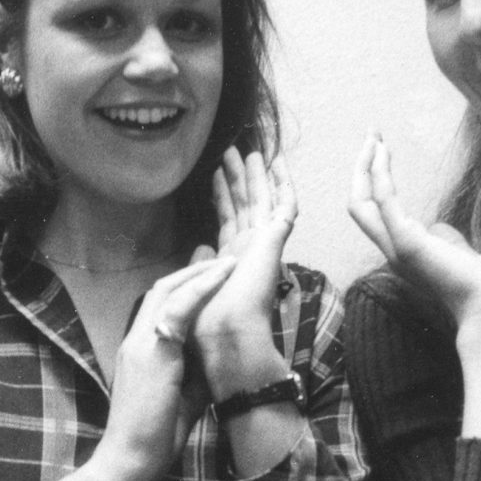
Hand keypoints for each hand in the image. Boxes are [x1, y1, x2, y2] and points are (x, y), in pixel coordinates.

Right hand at [94, 253, 235, 480]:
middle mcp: (136, 341)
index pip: (158, 306)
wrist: (130, 460)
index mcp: (139, 351)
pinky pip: (176, 310)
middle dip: (192, 270)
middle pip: (161, 290)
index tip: (208, 273)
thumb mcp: (182, 396)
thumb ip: (195, 372)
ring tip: (226, 262)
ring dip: (198, 274)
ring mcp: (140, 345)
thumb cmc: (155, 436)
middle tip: (218, 255)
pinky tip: (221, 276)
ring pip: (167, 292)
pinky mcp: (151, 354)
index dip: (184, 286)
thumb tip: (218, 356)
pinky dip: (200, 289)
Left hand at [193, 147, 296, 395]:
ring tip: (248, 149)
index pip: (229, 220)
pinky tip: (277, 162)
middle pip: (246, 204)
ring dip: (255, 174)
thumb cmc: (207, 318)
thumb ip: (201, 263)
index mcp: (232, 260)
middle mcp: (250, 249)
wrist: (226, 331)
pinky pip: (285, 204)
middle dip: (239, 178)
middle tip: (232, 150)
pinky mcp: (275, 239)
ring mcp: (265, 243)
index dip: (223, 196)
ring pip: (262, 199)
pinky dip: (283, 182)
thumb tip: (201, 247)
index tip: (215, 173)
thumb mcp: (196, 285)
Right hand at [347, 132, 480, 333]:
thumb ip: (446, 241)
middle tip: (371, 137)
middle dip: (362, 170)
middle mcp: (393, 251)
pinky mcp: (406, 242)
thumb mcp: (461, 256)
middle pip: (359, 206)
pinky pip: (384, 201)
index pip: (375, 215)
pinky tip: (383, 152)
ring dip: (366, 166)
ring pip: (361, 203)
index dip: (373, 184)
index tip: (382, 153)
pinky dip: (379, 173)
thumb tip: (438, 228)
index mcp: (405, 254)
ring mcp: (397, 248)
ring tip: (374, 138)